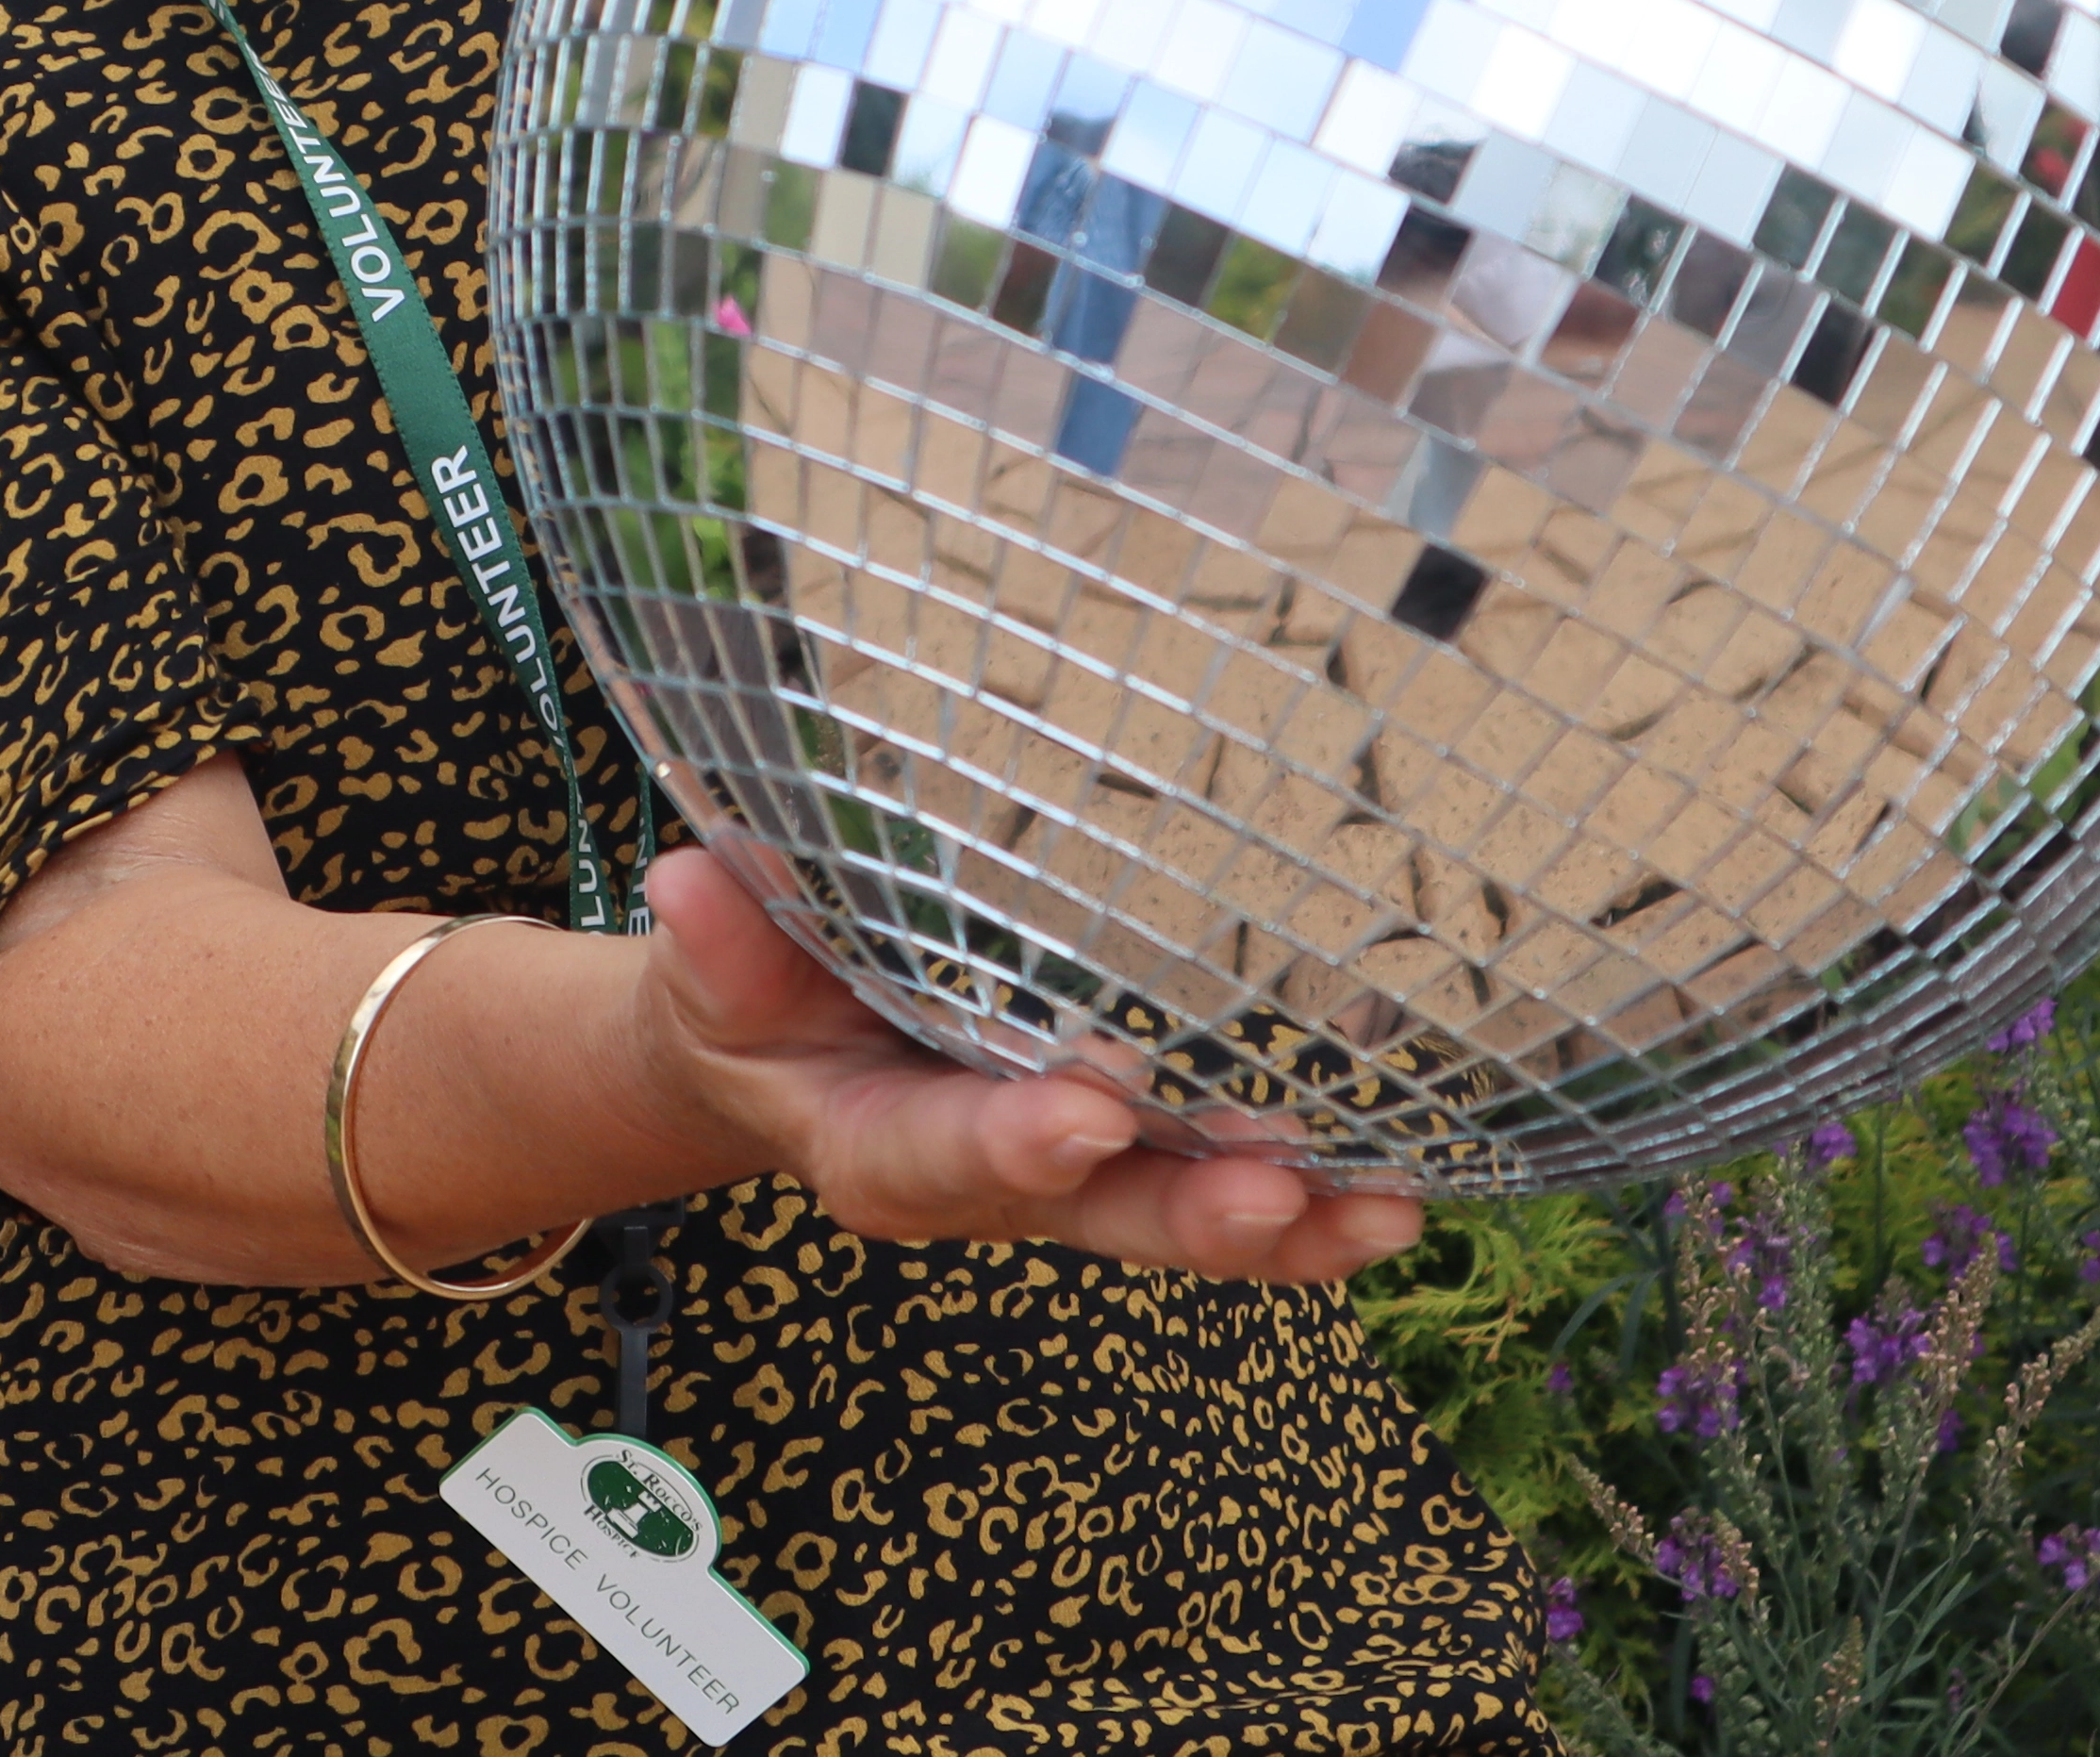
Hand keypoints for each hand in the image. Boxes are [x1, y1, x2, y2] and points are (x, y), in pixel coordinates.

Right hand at [620, 845, 1423, 1285]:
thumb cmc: (755, 999)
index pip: (937, 1156)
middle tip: (1271, 1191)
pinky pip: (1226, 1198)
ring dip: (1286, 1225)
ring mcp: (1071, 1180)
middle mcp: (988, 1180)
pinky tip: (1404, 1201)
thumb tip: (694, 874)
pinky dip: (1314, 1209)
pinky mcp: (1132, 1158)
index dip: (1011, 1142)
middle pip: (1093, 1216)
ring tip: (1385, 1212)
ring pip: (1180, 1219)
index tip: (1084, 1113)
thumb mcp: (717, 971)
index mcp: (877, 1142)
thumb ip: (722, 939)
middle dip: (1187, 1213)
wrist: (784, 1046)